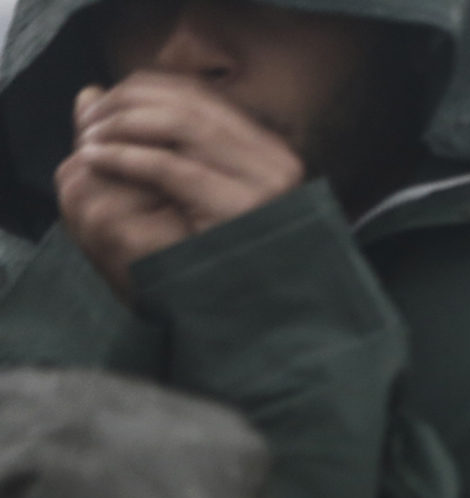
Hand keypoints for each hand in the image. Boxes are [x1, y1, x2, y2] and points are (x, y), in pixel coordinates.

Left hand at [57, 76, 304, 298]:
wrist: (265, 328)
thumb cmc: (224, 269)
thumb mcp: (190, 199)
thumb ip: (151, 148)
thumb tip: (87, 93)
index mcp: (270, 154)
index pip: (197, 95)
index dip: (140, 91)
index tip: (101, 108)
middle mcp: (277, 161)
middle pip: (187, 102)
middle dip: (127, 105)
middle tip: (87, 123)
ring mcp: (266, 183)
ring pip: (180, 123)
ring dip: (123, 125)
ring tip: (88, 140)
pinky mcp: (244, 206)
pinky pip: (173, 168)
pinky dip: (127, 158)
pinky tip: (97, 160)